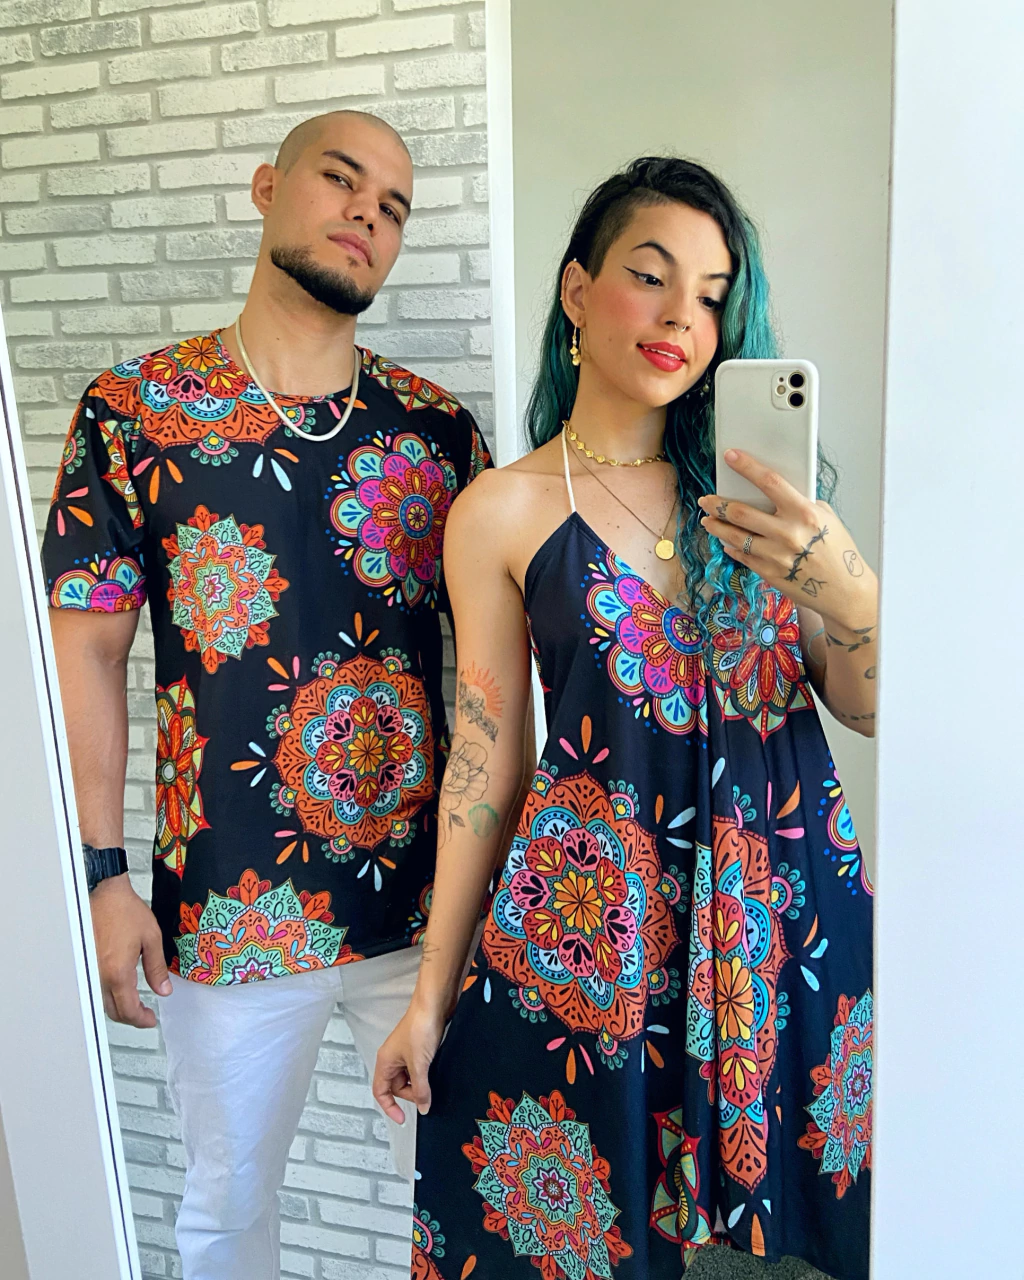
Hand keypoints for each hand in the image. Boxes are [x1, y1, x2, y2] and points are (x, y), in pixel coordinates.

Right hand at [89, 874, 170, 1027]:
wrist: (104, 895)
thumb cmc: (125, 912)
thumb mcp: (152, 938)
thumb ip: (157, 967)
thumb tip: (163, 989)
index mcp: (118, 972)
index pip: (128, 1010)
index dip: (141, 1019)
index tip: (150, 1019)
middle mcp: (100, 976)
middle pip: (114, 1011)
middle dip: (131, 1017)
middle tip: (145, 1015)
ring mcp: (90, 971)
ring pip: (102, 1003)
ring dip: (119, 1008)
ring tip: (135, 1004)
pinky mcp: (85, 964)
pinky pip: (96, 989)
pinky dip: (108, 996)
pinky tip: (119, 990)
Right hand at [372, 999, 445, 1123]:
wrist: (435, 1004)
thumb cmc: (420, 1026)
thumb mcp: (419, 1064)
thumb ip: (421, 1089)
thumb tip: (423, 1108)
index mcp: (385, 1061)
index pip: (381, 1092)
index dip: (390, 1107)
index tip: (403, 1118)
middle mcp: (393, 1058)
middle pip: (397, 1087)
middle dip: (411, 1094)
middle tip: (426, 1094)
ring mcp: (406, 1053)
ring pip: (411, 1078)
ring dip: (421, 1084)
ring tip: (432, 1079)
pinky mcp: (420, 1048)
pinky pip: (420, 1069)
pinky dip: (427, 1074)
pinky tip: (436, 1071)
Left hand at [697, 449, 875, 628]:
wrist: (844, 590)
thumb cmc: (838, 550)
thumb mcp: (826, 518)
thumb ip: (799, 504)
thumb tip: (773, 492)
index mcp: (804, 513)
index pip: (770, 482)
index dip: (747, 467)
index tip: (731, 456)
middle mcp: (787, 533)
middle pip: (741, 512)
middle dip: (717, 504)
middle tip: (706, 499)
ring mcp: (775, 555)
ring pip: (734, 535)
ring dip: (716, 526)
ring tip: (708, 519)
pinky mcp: (769, 573)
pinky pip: (741, 555)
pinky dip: (730, 546)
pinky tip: (725, 540)